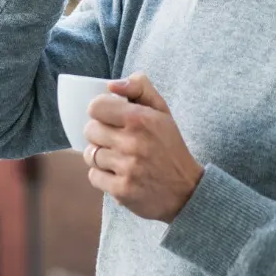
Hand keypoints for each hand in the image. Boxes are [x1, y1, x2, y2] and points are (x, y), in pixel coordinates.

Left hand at [81, 72, 202, 222]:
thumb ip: (139, 88)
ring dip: (100, 155)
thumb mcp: (162, 112)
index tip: (110, 118)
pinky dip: (102, 175)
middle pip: (90, 130)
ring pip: (90, 154)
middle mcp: (132, 143)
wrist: (186, 190)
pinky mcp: (121, 190)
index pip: (96, 107)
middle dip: (100, 134)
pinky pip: (93, 176)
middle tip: (115, 140)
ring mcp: (126, 168)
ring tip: (117, 158)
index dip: (101, 111)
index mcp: (141, 119)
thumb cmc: (170, 147)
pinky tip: (118, 174)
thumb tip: (111, 85)